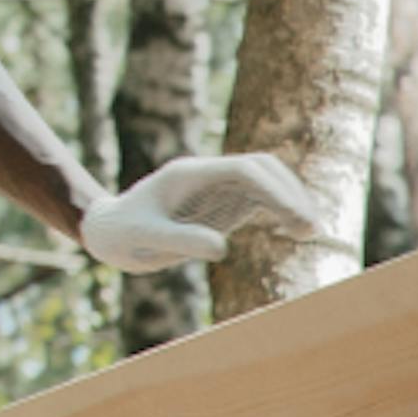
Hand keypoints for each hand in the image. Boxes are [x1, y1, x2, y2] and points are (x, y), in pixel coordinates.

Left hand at [81, 154, 326, 273]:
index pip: (242, 170)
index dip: (273, 189)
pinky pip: (261, 199)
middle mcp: (206, 176)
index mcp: (188, 175)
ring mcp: (216, 188)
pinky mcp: (222, 204)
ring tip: (309, 232)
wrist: (108, 232)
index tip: (294, 215)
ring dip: (290, 201)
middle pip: (261, 168)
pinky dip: (282, 210)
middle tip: (309, 227)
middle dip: (289, 192)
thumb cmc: (121, 236)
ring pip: (266, 182)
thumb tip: (221, 248)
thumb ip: (179, 241)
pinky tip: (297, 231)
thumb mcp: (144, 240)